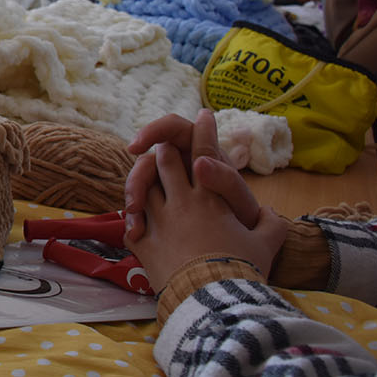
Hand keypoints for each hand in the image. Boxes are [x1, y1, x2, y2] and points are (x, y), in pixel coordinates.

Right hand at [124, 109, 261, 242]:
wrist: (236, 249)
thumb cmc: (242, 218)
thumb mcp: (239, 199)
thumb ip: (223, 179)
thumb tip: (199, 163)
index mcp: (200, 151)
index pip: (172, 127)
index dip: (152, 131)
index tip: (135, 147)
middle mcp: (179, 163)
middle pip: (148, 159)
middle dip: (137, 179)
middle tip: (135, 203)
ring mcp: (166, 182)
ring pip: (140, 181)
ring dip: (134, 201)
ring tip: (136, 226)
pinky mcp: (157, 202)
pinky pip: (140, 203)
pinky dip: (136, 217)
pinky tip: (136, 233)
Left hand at [129, 141, 287, 291]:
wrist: (211, 300)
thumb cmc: (242, 270)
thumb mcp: (268, 243)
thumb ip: (271, 223)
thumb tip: (272, 214)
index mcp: (209, 197)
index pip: (205, 152)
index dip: (204, 132)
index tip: (204, 115)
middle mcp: (180, 201)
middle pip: (164, 160)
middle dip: (165, 150)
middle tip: (166, 147)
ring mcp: (157, 219)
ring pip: (144, 185)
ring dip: (145, 181)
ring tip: (148, 183)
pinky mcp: (141, 241)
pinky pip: (132, 220)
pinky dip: (135, 217)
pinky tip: (136, 218)